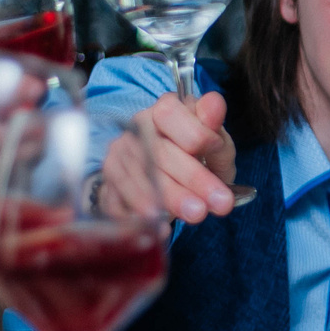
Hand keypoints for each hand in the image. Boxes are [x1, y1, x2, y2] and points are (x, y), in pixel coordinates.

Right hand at [99, 89, 239, 222]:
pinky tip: (159, 227)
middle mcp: (137, 128)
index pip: (171, 114)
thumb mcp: (214, 145)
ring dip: (169, 198)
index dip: (197, 133)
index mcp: (164, 110)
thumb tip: (215, 103)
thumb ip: (215, 129)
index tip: (217, 152)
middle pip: (160, 152)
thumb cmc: (193, 156)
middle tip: (220, 202)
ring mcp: (119, 154)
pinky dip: (138, 215)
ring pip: (140, 177)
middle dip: (193, 178)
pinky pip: (118, 199)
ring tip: (195, 214)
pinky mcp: (109, 181)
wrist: (162, 175)